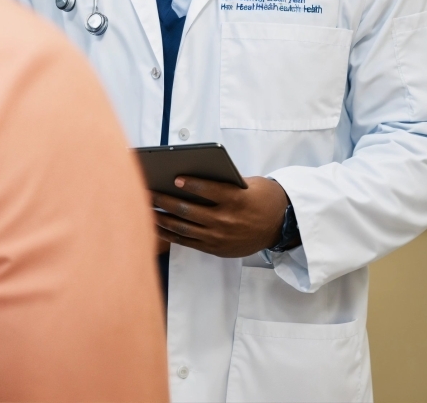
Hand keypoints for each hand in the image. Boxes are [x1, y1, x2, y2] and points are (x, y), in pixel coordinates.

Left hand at [152, 176, 288, 257]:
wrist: (279, 225)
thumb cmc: (261, 198)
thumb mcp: (248, 184)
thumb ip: (223, 182)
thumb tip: (190, 178)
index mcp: (236, 200)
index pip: (209, 190)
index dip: (191, 184)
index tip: (174, 177)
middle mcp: (226, 220)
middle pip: (189, 210)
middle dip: (165, 201)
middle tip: (148, 192)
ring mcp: (219, 237)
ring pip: (184, 227)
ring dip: (162, 218)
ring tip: (147, 209)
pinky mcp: (216, 248)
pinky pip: (188, 241)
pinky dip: (171, 234)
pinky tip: (159, 225)